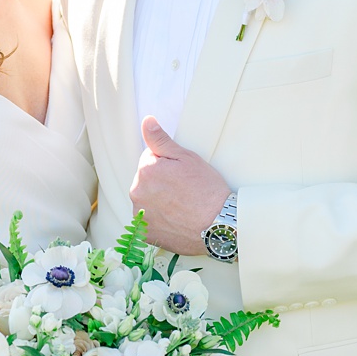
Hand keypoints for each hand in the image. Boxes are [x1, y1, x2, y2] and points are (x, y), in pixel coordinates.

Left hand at [130, 116, 229, 254]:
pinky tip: (177, 220)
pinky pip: (149, 222)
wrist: (219, 224)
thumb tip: (146, 121)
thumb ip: (161, 140)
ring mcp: (140, 216)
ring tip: (183, 206)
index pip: (149, 160)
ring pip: (148, 201)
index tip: (182, 175)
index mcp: (145, 171)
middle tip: (185, 191)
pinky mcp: (147, 234)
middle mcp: (137, 193)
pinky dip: (161, 220)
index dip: (167, 165)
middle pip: (146, 181)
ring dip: (159, 201)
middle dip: (161, 182)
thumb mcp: (186, 158)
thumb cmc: (206, 189)